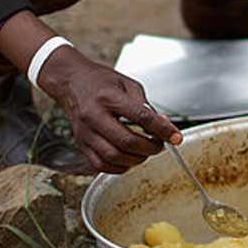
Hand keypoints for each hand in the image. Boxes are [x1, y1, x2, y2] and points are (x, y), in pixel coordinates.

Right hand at [36, 47, 180, 173]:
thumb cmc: (100, 81)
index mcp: (108, 97)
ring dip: (135, 159)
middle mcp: (94, 116)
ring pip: (113, 157)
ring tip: (145, 152)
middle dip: (149, 148)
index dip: (162, 130)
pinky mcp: (80, 144)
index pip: (141, 117)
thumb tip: (163, 126)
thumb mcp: (128, 84)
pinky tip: (128, 159)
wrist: (71, 81)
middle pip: (126, 141)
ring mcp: (85, 132)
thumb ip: (145, 106)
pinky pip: (100, 165)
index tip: (176, 137)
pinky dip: (119, 167)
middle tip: (159, 145)